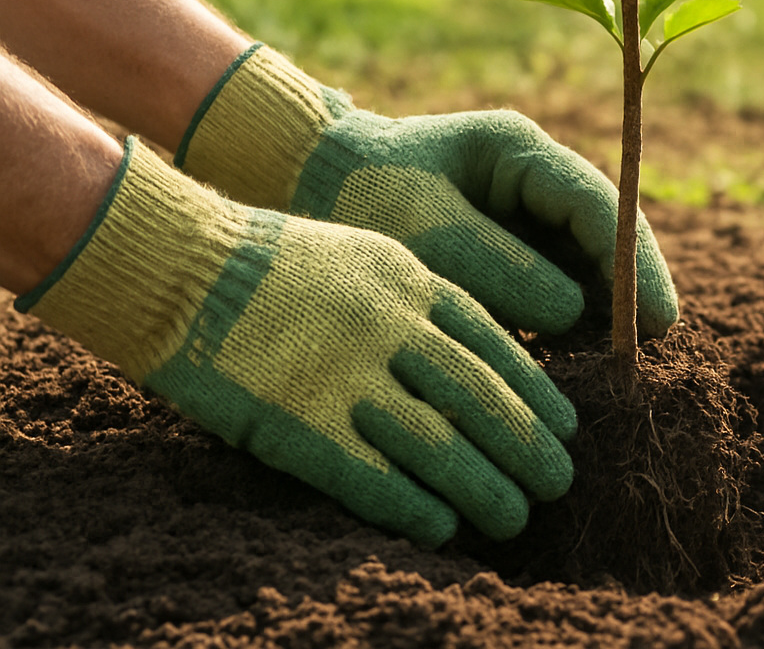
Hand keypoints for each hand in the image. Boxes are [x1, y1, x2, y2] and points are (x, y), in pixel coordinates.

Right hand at [19, 138, 574, 546]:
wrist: (180, 265)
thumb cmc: (277, 263)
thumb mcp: (368, 254)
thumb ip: (422, 301)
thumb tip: (479, 359)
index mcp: (411, 282)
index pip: (496, 346)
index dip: (536, 394)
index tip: (566, 427)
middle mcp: (387, 327)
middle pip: (480, 398)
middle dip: (528, 446)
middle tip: (558, 482)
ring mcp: (342, 375)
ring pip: (439, 444)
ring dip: (486, 487)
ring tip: (516, 517)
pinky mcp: (295, 421)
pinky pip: (371, 475)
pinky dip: (415, 505)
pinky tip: (444, 526)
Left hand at [177, 44, 678, 337]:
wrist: (299, 186)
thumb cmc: (355, 198)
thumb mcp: (421, 232)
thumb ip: (499, 268)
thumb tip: (576, 313)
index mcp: (518, 150)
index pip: (598, 202)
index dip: (635, 263)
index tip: (659, 320)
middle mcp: (534, 177)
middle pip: (607, 234)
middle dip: (630, 290)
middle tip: (651, 354)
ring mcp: (525, 211)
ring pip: (587, 263)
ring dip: (604, 310)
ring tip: (619, 367)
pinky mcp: (509, 247)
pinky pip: (556, 284)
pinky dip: (569, 322)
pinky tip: (576, 363)